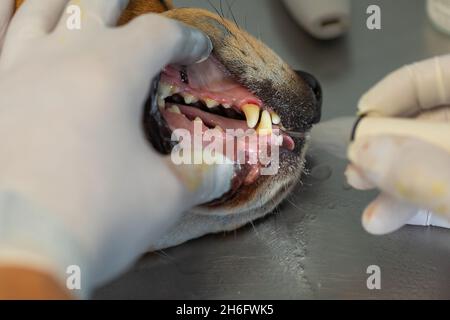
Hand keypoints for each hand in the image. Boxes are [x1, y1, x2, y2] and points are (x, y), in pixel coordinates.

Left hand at [0, 0, 231, 296]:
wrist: (14, 253)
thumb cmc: (94, 217)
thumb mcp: (164, 198)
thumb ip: (201, 174)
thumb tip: (227, 167)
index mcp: (111, 73)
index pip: (159, 35)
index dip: (186, 37)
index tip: (198, 49)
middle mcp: (61, 58)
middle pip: (97, 5)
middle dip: (124, 1)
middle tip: (138, 1)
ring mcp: (15, 70)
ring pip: (40, 11)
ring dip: (66, 2)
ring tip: (80, 2)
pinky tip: (4, 4)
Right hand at [346, 55, 449, 234]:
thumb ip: (423, 174)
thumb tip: (364, 154)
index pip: (440, 74)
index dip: (395, 90)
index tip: (361, 120)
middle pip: (427, 117)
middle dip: (384, 143)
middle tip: (357, 163)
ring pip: (428, 152)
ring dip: (390, 174)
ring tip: (362, 191)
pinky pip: (438, 178)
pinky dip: (412, 196)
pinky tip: (385, 216)